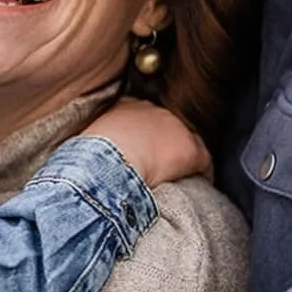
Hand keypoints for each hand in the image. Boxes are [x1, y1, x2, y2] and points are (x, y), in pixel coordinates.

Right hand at [83, 98, 211, 185]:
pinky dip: (203, 174)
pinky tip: (201, 185)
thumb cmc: (88, 159)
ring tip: (180, 177)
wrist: (105, 165)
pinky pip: (204, 162)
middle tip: (162, 164)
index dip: (146, 134)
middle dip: (165, 144)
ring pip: (186, 142)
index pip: (143, 115)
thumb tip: (92, 160)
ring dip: (183, 159)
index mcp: (125, 106)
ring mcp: (173, 127)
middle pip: (167, 126)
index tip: (143, 149)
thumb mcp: (88, 142)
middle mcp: (153, 110)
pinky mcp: (189, 149)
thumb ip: (97, 144)